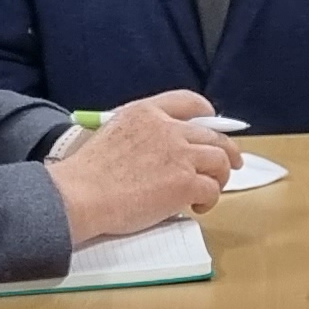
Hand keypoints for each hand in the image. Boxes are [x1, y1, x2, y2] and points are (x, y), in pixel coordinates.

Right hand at [49, 91, 232, 241]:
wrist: (79, 196)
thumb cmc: (87, 174)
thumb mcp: (114, 133)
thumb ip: (143, 133)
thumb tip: (165, 151)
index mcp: (146, 112)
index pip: (189, 102)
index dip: (208, 114)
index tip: (214, 125)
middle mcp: (168, 128)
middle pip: (213, 135)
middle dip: (226, 152)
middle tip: (229, 166)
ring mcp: (179, 155)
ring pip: (220, 160)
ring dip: (218, 177)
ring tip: (205, 192)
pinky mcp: (185, 182)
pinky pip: (213, 188)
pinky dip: (209, 200)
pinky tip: (196, 206)